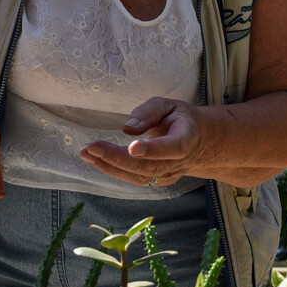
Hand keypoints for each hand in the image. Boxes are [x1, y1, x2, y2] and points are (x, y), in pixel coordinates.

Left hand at [80, 97, 206, 187]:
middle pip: (148, 166)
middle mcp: (178, 161)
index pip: (173, 147)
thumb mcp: (169, 105)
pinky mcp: (158, 181)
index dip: (153, 149)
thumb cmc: (181, 119)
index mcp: (187, 138)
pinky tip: (96, 160)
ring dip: (110, 167)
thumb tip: (128, 127)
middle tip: (92, 147)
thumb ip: (150, 112)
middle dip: (117, 158)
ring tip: (87, 153)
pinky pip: (135, 179)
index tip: (131, 147)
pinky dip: (114, 171)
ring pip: (139, 176)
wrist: (199, 142)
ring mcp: (168, 175)